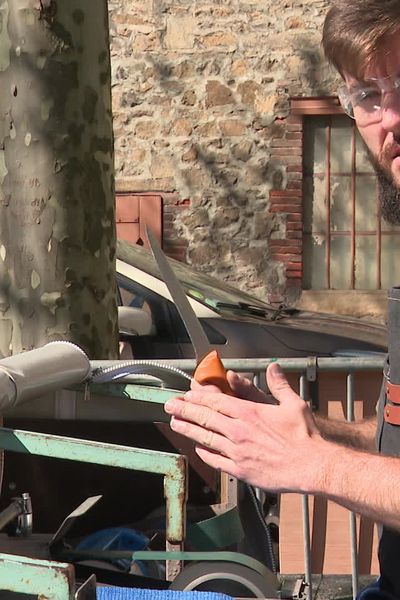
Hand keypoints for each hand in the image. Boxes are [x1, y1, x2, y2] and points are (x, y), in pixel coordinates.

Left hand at [165, 363, 324, 493]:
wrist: (311, 465)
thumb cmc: (304, 435)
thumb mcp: (293, 403)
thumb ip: (279, 385)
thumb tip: (273, 368)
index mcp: (249, 413)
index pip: (216, 401)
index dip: (199, 397)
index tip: (187, 393)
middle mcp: (238, 431)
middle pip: (205, 418)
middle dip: (184, 410)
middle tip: (169, 405)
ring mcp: (237, 451)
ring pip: (205, 439)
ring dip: (188, 430)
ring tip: (175, 424)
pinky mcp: (241, 470)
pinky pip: (216, 461)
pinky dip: (205, 454)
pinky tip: (197, 450)